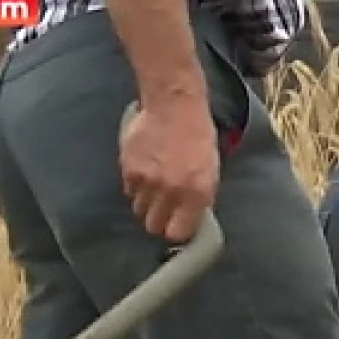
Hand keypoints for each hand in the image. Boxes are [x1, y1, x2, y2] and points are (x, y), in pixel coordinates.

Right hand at [118, 95, 218, 243]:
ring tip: (155, 186)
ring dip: (146, 203)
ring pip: (139, 210)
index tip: (176, 227)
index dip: (175, 232)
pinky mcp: (129, 169)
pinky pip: (128, 191)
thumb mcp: (210, 171)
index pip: (177, 233)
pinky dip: (135, 186)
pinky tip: (145, 171)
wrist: (174, 106)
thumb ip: (198, 199)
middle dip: (158, 221)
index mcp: (197, 193)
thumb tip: (187, 221)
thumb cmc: (197, 136)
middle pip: (153, 226)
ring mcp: (148, 180)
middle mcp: (171, 190)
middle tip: (163, 209)